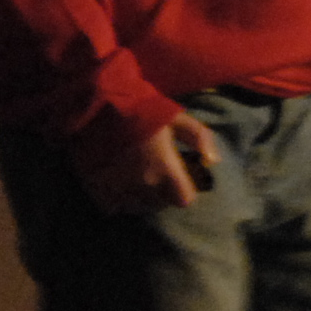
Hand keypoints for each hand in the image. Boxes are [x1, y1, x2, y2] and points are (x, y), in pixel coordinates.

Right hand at [84, 112, 215, 213]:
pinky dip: (118, 201)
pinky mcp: (97, 188)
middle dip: (162, 193)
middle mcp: (143, 184)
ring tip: (138, 182)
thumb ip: (199, 137)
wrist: (97, 102)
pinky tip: (118, 186)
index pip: (183, 199)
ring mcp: (119, 189)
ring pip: (137, 207)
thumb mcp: (176, 117)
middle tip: (157, 176)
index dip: (183, 190)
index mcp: (165, 169)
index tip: (179, 178)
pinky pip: (113, 207)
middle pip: (160, 204)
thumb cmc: (141, 107)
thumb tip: (214, 160)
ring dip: (140, 199)